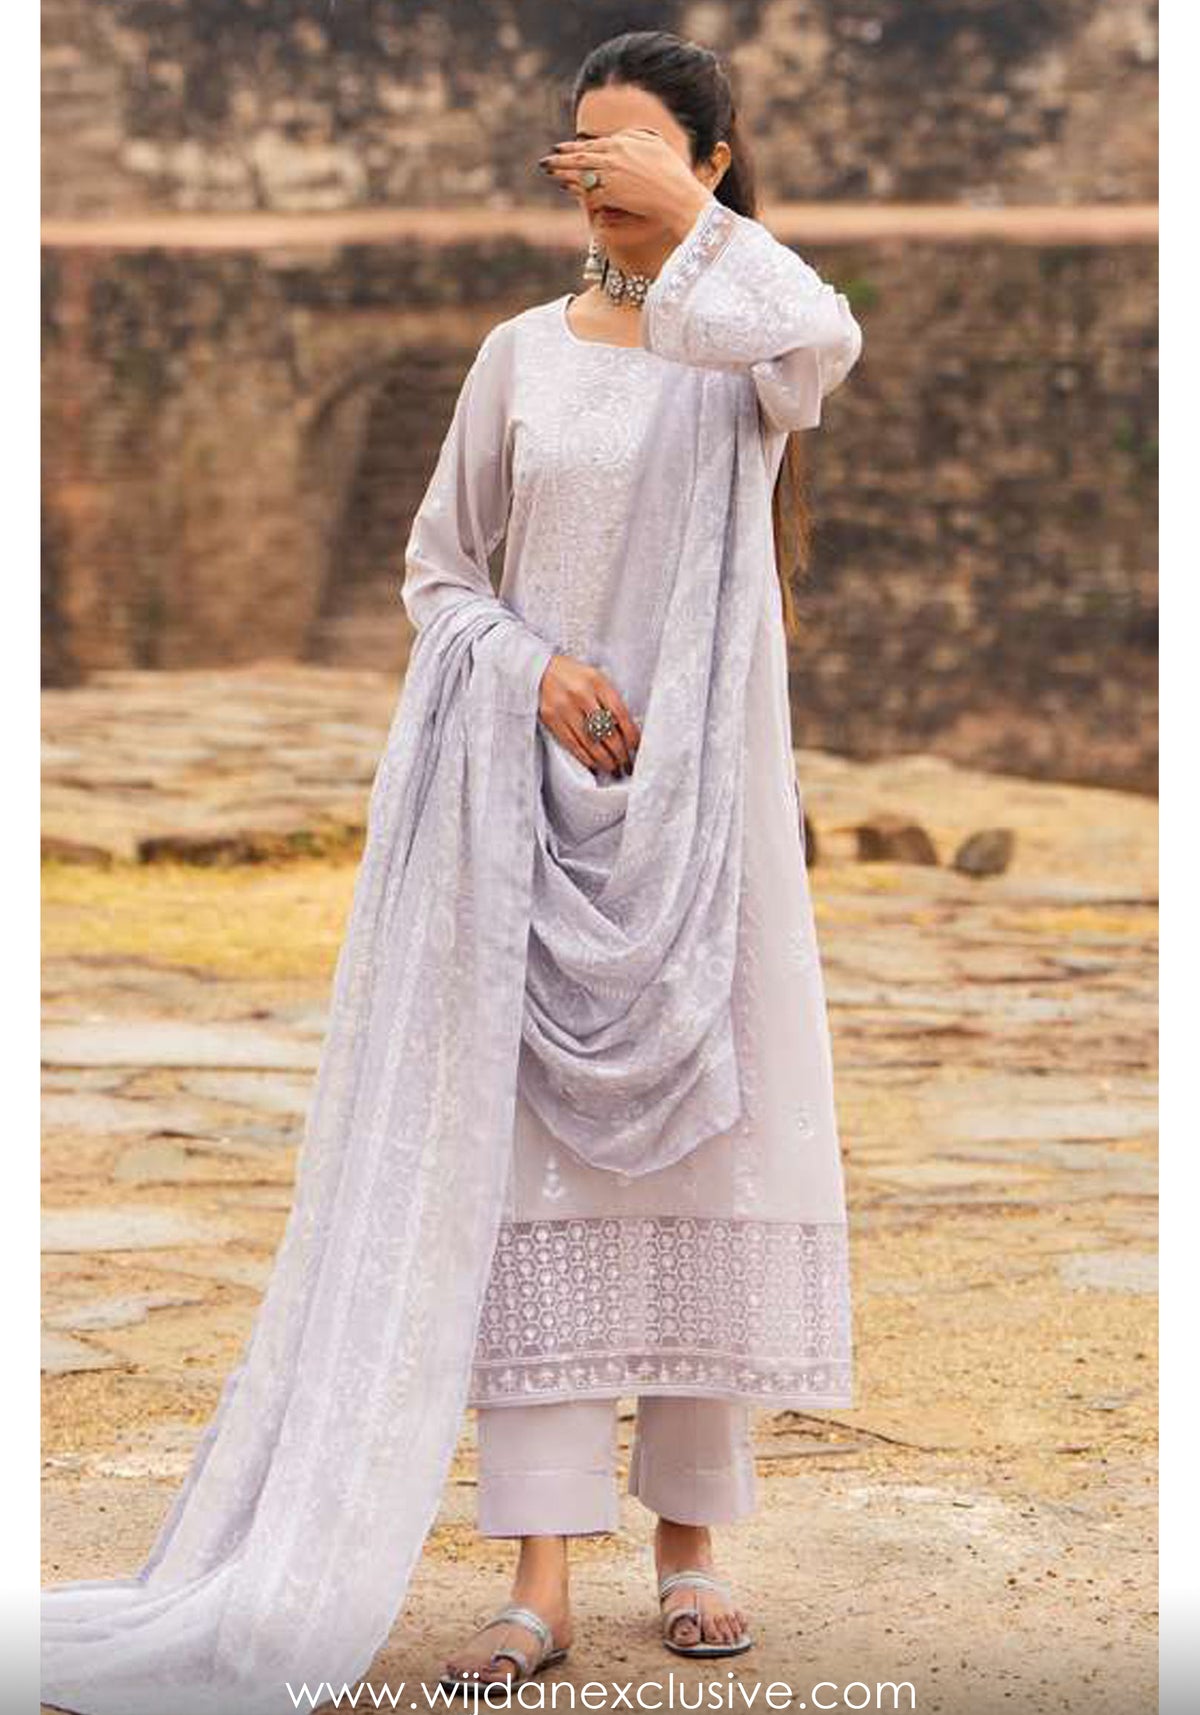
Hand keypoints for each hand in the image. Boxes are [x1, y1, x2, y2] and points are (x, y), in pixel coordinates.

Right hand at [538, 653, 639, 776]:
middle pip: (606, 732)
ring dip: (604, 759)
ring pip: (590, 743)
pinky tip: (594, 763)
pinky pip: (572, 744)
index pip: (620, 714)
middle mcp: (581, 695)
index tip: (635, 747)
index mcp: (597, 682)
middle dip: (619, 752)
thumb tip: (626, 731)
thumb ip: (609, 699)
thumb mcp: (595, 678)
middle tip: (626, 763)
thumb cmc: (573, 675)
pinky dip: (585, 757)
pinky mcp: (551, 719)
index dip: (631, 735)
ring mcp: (564, 708)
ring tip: (612, 767)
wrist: (538, 670)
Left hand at [539, 127, 713, 238]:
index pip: (591, 144)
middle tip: (544, 162)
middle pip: (580, 158)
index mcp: (622, 142)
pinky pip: (589, 192)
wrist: (677, 194)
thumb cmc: (670, 169)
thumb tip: (620, 135)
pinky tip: (567, 189)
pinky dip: (577, 190)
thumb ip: (634, 136)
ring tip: (550, 173)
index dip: (572, 147)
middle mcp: (613, 157)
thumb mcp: (654, 142)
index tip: (558, 147)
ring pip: (580, 174)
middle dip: (560, 159)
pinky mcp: (612, 194)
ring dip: (563, 173)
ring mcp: (611, 176)